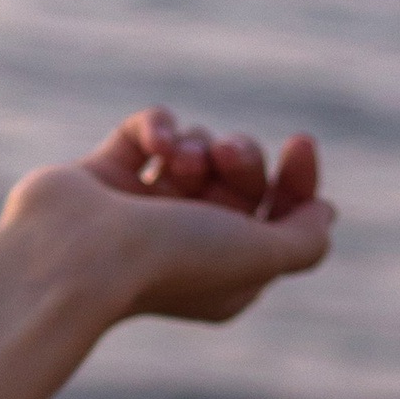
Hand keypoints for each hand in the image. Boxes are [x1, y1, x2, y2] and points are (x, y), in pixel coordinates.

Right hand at [5, 108, 335, 327]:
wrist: (75, 255)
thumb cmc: (172, 260)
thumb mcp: (261, 257)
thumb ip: (304, 239)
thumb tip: (324, 211)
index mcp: (227, 272)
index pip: (278, 215)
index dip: (297, 178)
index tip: (300, 144)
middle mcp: (186, 241)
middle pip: (241, 176)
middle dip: (242, 155)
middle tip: (226, 155)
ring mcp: (142, 208)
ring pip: (197, 147)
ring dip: (198, 144)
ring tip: (177, 160)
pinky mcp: (103, 175)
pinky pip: (147, 130)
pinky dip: (157, 126)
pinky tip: (157, 141)